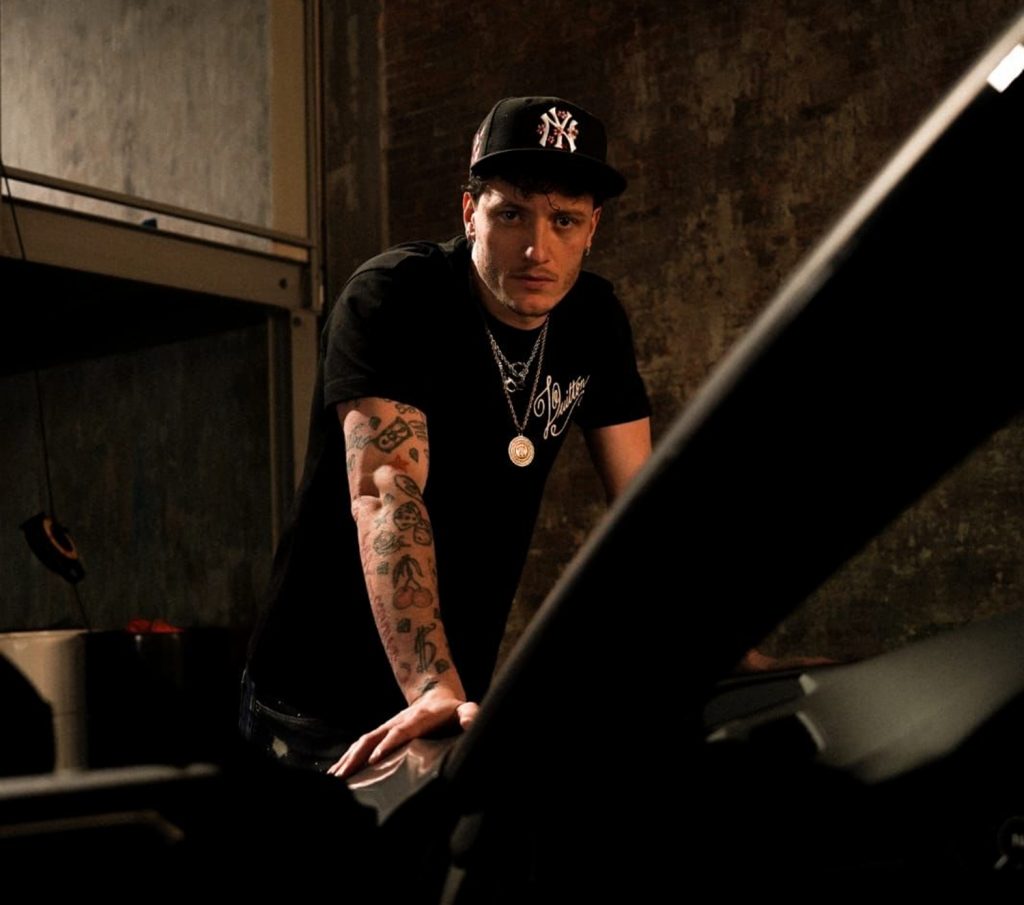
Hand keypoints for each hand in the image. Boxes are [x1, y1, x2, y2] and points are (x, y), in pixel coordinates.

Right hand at [326, 688, 478, 779]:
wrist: (435, 694)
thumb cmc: (452, 710)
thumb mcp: (464, 710)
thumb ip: (469, 715)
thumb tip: (471, 723)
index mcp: (417, 719)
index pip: (400, 732)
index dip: (387, 744)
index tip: (374, 760)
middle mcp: (397, 722)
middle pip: (373, 737)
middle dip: (357, 756)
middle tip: (343, 776)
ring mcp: (386, 727)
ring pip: (363, 742)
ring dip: (348, 759)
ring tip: (334, 780)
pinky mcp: (381, 734)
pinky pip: (361, 746)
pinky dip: (347, 758)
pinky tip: (336, 774)